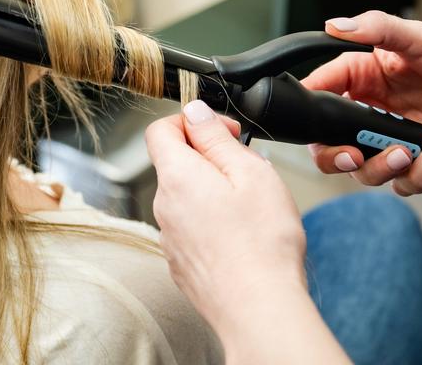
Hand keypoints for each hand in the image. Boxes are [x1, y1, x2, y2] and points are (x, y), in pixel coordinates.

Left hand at [146, 102, 349, 363]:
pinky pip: (192, 228)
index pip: (160, 129)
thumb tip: (194, 112)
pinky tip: (242, 238)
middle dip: (209, 158)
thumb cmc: (261, 244)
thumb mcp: (250, 172)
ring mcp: (170, 237)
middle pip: (176, 164)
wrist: (258, 309)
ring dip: (213, 192)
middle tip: (248, 172)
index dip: (191, 121)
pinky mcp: (181, 263)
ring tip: (250, 210)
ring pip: (186, 197)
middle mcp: (164, 206)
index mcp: (176, 176)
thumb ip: (215, 137)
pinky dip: (213, 223)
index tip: (224, 132)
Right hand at [303, 11, 421, 194]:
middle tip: (353, 156)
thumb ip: (376, 29)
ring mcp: (394, 138)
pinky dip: (417, 175)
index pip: (321, 91)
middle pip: (330, 143)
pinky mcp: (419, 159)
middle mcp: (373, 109)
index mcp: (364, 76)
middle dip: (336, 156)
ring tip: (406, 152)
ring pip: (365, 169)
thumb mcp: (419, 37)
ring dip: (381, 168)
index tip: (315, 123)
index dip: (312, 110)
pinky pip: (404, 181)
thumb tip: (335, 24)